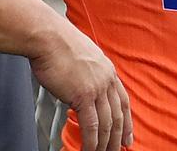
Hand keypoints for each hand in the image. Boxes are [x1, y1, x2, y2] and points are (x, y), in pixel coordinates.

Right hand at [29, 18, 132, 150]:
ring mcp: (97, 88)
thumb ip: (88, 72)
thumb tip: (82, 86)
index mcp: (107, 70)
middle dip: (119, 138)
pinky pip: (91, 126)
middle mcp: (106, 79)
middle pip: (118, 116)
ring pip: (107, 124)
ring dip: (106, 144)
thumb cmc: (57, 43)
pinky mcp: (83, 95)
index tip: (128, 135)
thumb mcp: (82, 55)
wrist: (47, 36)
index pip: (123, 101)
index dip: (127, 121)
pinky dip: (91, 142)